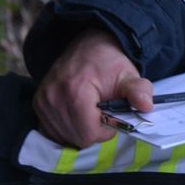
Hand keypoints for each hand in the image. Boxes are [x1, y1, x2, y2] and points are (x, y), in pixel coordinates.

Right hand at [32, 27, 153, 146]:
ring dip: (81, 130)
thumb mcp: (128, 75)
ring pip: (66, 136)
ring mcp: (43, 101)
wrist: (87, 47)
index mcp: (75, 90)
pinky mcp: (38, 104)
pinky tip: (77, 115)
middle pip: (78, 138)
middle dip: (94, 131)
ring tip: (89, 111)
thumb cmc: (109, 64)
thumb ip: (138, 91)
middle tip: (101, 113)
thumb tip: (146, 105)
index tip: (110, 116)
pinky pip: (53, 131)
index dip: (105, 131)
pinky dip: (68, 128)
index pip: (88, 133)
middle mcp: (53, 96)